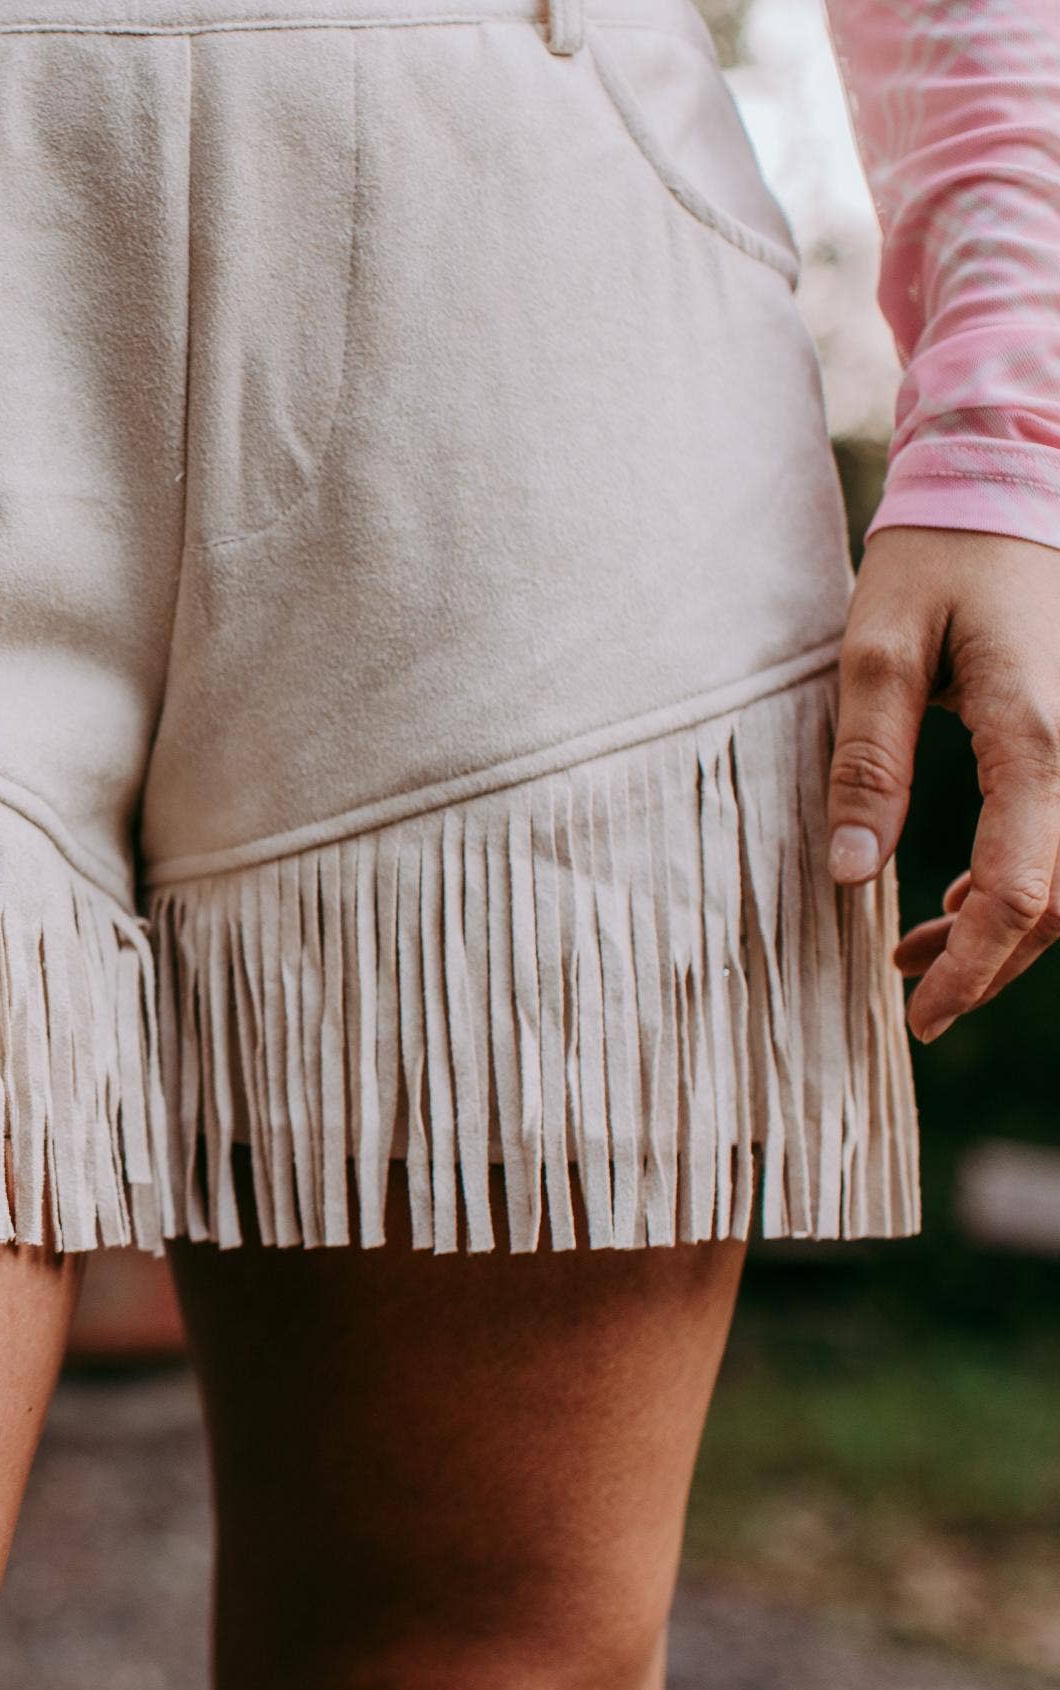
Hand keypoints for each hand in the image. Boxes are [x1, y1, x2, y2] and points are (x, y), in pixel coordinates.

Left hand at [828, 525, 1059, 1039]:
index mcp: (1036, 734)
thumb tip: (848, 872)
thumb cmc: (937, 559)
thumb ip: (866, 764)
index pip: (1020, 888)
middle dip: (989, 959)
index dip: (975, 964)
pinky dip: (1021, 879)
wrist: (1011, 482)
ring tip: (915, 948)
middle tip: (910, 995)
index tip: (922, 1013)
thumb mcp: (874, 650)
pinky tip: (954, 893)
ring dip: (1003, 925)